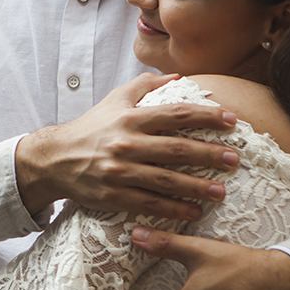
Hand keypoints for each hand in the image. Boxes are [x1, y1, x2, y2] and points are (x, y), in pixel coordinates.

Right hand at [16, 73, 239, 218]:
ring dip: (198, 187)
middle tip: (234, 160)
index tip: (231, 121)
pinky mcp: (114, 196)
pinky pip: (150, 204)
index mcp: (130, 119)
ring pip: (167, 180)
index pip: (176, 114)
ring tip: (221, 192)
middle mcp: (126, 144)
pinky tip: (194, 212)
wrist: (54, 160)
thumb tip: (178, 77)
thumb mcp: (113, 101)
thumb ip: (145, 86)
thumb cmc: (90, 128)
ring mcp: (119, 172)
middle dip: (209, 155)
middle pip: (177, 149)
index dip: (207, 116)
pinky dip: (174, 209)